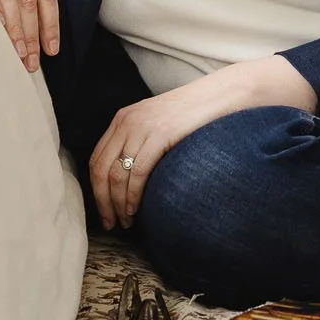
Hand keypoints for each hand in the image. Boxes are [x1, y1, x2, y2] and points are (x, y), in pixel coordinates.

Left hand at [90, 55, 315, 228]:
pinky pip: (136, 172)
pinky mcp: (160, 134)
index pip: (96, 159)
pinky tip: (137, 209)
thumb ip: (142, 144)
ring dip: (118, 204)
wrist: (224, 95)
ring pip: (115, 174)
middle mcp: (128, 121)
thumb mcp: (160, 125)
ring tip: (128, 221)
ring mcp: (143, 126)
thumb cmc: (196, 116)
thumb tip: (129, 181)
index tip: (105, 213)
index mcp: (124, 118)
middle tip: (112, 225)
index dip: (95, 191)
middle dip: (103, 202)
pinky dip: (133, 196)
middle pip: (100, 169)